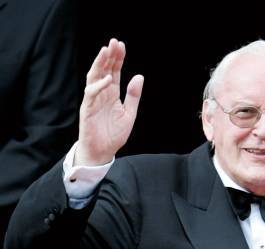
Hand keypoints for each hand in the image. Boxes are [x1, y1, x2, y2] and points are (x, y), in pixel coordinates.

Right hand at [76, 38, 143, 165]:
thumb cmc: (113, 134)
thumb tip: (139, 76)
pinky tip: (108, 78)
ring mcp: (93, 100)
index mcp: (112, 94)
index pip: (114, 71)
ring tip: (106, 51)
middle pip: (104, 70)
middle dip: (108, 56)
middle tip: (114, 42)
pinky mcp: (87, 109)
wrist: (102, 152)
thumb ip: (133, 96)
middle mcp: (102, 94)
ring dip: (100, 64)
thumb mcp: (129, 114)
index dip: (117, 59)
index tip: (121, 45)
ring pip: (94, 77)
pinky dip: (99, 85)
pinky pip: (91, 94)